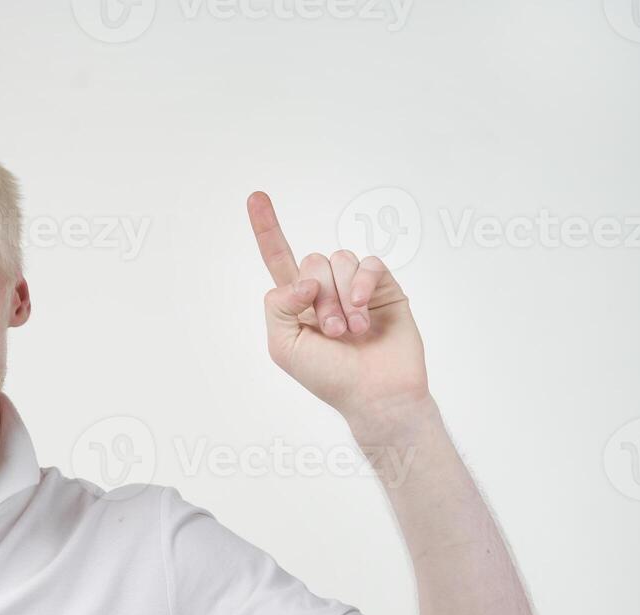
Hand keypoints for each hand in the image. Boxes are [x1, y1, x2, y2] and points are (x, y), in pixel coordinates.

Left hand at [246, 191, 429, 425]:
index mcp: (296, 302)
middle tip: (332, 332)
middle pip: (311, 261)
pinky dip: (363, 285)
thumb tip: (305, 280)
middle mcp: (325, 289)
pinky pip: (369, 263)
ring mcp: (355, 285)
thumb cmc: (328, 376)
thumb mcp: (282, 345)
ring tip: (351, 331)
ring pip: (339, 260)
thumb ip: (278, 305)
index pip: (278, 257)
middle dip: (319, 296)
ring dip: (342, 298)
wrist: (375, 393)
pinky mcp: (384, 286)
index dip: (267, 228)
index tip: (255, 196)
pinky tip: (365, 311)